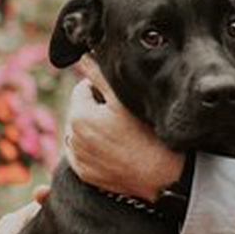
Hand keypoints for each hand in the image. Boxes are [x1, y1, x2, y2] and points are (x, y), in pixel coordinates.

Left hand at [65, 59, 182, 200]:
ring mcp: (78, 158)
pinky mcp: (85, 174)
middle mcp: (72, 137)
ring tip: (120, 134)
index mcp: (79, 115)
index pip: (82, 89)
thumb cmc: (148, 136)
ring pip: (81, 132)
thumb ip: (100, 76)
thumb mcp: (125, 101)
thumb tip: (83, 56)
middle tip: (123, 117)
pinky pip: (83, 153)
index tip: (121, 99)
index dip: (102, 89)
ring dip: (93, 128)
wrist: (162, 177)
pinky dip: (93, 149)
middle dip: (96, 109)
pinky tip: (115, 149)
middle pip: (81, 111)